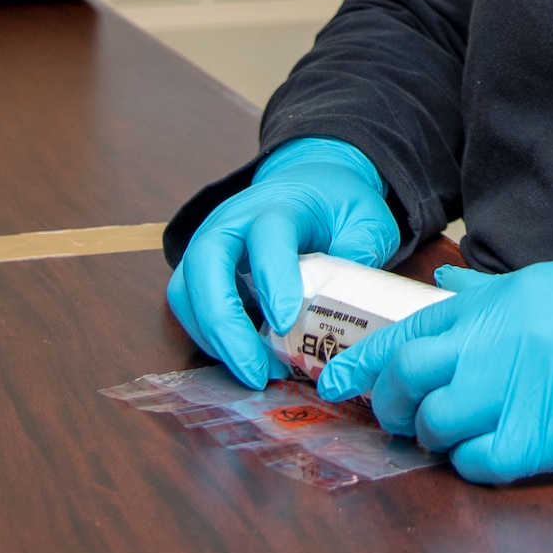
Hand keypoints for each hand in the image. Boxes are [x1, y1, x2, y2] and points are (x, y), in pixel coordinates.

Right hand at [165, 137, 399, 388]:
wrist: (310, 180)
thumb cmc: (337, 203)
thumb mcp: (366, 218)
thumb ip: (361, 252)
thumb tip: (348, 302)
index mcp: (280, 204)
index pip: (267, 236)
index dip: (273, 279)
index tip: (285, 323)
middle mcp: (234, 219)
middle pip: (206, 262)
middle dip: (224, 322)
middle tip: (256, 370)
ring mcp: (212, 240)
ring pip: (185, 287)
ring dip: (212, 337)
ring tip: (253, 371)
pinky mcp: (202, 265)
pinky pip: (187, 302)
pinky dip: (207, 335)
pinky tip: (241, 356)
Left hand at [316, 251, 552, 483]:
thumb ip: (500, 291)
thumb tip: (451, 288)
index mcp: (507, 295)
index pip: (411, 326)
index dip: (364, 360)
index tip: (336, 381)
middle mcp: (502, 338)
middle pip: (409, 374)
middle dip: (392, 401)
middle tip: (399, 414)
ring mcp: (523, 389)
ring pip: (436, 422)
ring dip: (432, 435)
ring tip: (448, 435)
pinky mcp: (551, 439)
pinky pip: (481, 461)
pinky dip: (471, 463)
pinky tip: (487, 454)